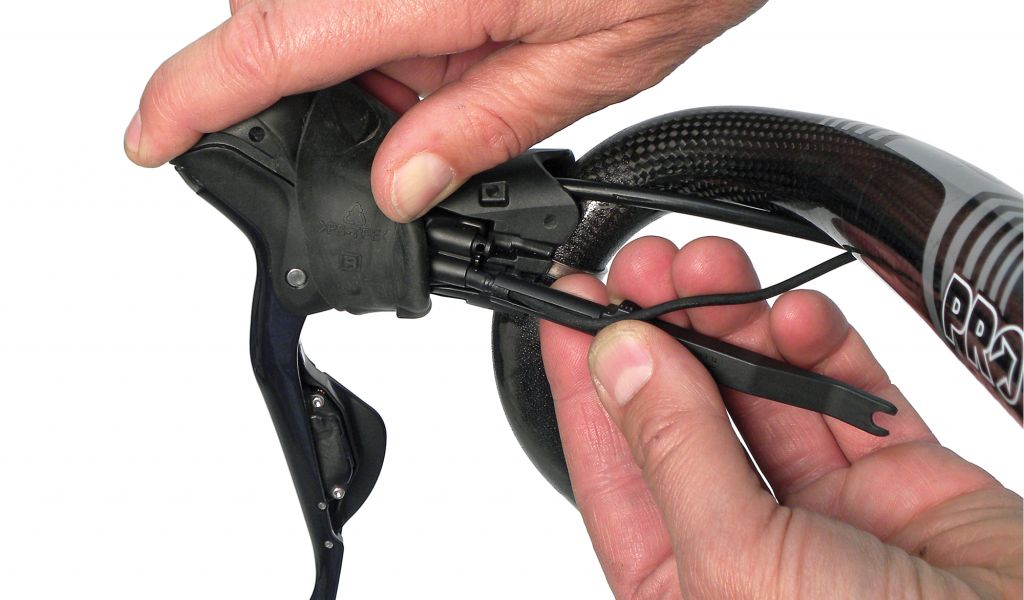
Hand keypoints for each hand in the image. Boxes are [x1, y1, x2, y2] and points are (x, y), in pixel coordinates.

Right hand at [124, 0, 763, 219]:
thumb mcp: (588, 69)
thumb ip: (476, 128)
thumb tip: (398, 183)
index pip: (269, 47)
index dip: (190, 99)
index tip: (149, 139)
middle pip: (283, 18)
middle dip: (313, 88)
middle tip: (402, 125)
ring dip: (370, 52)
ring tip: (467, 64)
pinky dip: (398, 17)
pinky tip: (467, 25)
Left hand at [539, 236, 1022, 598]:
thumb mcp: (739, 562)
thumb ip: (677, 454)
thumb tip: (620, 365)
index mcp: (688, 587)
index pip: (613, 473)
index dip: (586, 388)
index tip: (569, 311)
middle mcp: (750, 546)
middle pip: (686, 418)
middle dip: (664, 336)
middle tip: (645, 268)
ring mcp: (826, 511)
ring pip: (762, 392)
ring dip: (735, 325)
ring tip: (709, 267)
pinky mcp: (900, 479)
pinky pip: (847, 392)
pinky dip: (820, 347)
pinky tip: (796, 317)